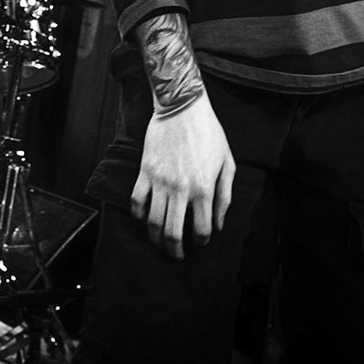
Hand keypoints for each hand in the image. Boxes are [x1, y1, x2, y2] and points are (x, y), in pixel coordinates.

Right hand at [131, 95, 234, 259]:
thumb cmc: (209, 133)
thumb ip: (224, 196)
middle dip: (175, 251)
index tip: (200, 241)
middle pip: (173, 233)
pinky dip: (138, 215)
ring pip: (152, 222)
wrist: (182, 107)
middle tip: (176, 256)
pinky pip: (136, 201)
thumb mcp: (226, 163)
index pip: (201, 229)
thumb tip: (218, 223)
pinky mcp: (145, 172)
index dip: (202, 241)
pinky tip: (144, 218)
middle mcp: (181, 189)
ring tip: (159, 242)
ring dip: (156, 238)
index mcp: (204, 188)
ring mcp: (160, 181)